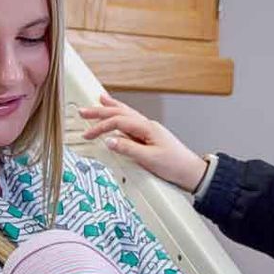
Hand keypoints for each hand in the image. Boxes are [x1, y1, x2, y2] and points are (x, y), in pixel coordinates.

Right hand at [77, 94, 209, 192]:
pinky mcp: (150, 137)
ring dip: (111, 108)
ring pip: (126, 114)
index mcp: (147, 128)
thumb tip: (109, 141)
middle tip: (83, 111)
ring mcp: (149, 130)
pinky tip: (118, 116)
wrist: (191, 171)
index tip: (88, 134)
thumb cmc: (174, 165)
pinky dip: (121, 116)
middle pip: (120, 113)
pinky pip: (131, 122)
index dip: (100, 126)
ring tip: (100, 101)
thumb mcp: (149, 159)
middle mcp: (148, 125)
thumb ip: (128, 148)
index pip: (118, 121)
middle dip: (101, 111)